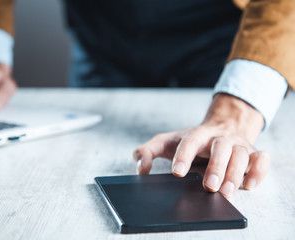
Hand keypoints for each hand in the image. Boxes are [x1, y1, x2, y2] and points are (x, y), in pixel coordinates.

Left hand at [133, 93, 270, 197]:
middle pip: (220, 147)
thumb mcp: (166, 142)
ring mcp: (238, 145)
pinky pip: (261, 159)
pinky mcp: (253, 153)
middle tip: (208, 186)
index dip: (184, 155)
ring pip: (241, 155)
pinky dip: (258, 171)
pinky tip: (249, 184)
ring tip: (227, 192)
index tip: (177, 172)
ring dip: (236, 173)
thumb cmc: (192, 140)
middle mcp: (219, 138)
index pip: (190, 141)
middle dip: (215, 167)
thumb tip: (140, 169)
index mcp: (197, 134)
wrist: (222, 128)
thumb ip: (147, 151)